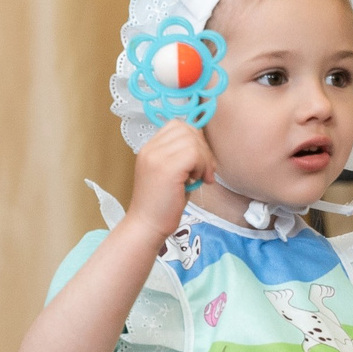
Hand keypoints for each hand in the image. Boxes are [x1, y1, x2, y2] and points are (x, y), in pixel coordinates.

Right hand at [121, 120, 213, 243]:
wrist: (147, 226)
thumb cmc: (163, 205)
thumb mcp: (171, 173)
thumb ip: (182, 156)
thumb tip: (203, 144)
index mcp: (150, 148)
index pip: (177, 125)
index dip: (194, 139)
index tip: (198, 161)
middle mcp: (151, 148)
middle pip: (187, 129)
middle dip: (202, 148)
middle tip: (205, 171)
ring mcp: (156, 157)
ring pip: (193, 140)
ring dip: (204, 158)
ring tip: (201, 177)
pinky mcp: (166, 168)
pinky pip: (194, 154)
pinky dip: (203, 166)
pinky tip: (199, 180)